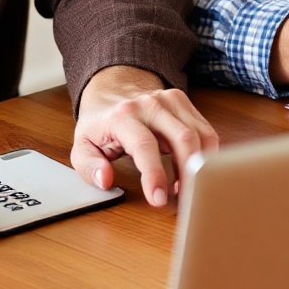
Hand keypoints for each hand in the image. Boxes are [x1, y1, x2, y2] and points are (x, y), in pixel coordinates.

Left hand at [72, 65, 217, 207]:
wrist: (113, 89)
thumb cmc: (100, 123)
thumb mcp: (83, 146)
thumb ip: (89, 167)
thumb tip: (106, 180)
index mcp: (123, 116)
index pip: (144, 145)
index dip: (154, 175)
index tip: (159, 199)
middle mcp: (150, 104)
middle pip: (182, 138)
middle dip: (187, 173)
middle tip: (183, 199)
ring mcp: (170, 100)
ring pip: (199, 134)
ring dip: (198, 166)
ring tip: (186, 187)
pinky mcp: (183, 102)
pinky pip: (205, 130)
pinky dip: (206, 154)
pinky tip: (194, 170)